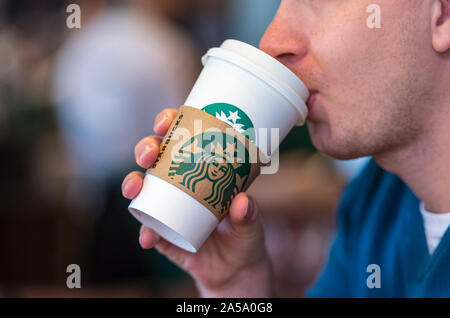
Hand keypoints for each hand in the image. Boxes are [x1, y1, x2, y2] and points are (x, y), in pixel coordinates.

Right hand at [122, 108, 274, 296]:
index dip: (169, 123)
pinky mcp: (161, 232)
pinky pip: (147, 228)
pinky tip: (147, 236)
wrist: (235, 268)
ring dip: (133, 182)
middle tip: (149, 153)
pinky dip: (145, 231)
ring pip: (142, 187)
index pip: (181, 137)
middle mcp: (179, 182)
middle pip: (156, 157)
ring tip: (135, 188)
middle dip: (146, 148)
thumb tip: (242, 202)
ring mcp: (166, 206)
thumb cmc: (244, 235)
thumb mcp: (250, 224)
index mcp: (200, 168)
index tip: (165, 121)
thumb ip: (249, 215)